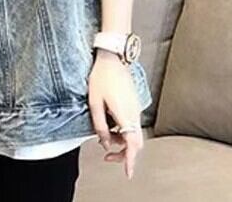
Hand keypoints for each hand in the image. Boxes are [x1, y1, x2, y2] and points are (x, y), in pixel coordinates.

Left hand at [87, 49, 143, 179]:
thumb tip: (104, 142)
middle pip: (135, 142)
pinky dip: (122, 129)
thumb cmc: (102, 77)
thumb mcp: (94, 102)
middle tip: (107, 155)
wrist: (113, 57)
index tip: (128, 173)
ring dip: (120, 139)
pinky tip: (109, 123)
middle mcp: (134, 113)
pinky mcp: (134, 103)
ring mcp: (136, 108)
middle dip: (123, 152)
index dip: (130, 161)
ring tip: (103, 135)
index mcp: (125, 115)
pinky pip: (131, 123)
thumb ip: (100, 125)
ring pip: (133, 133)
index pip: (132, 145)